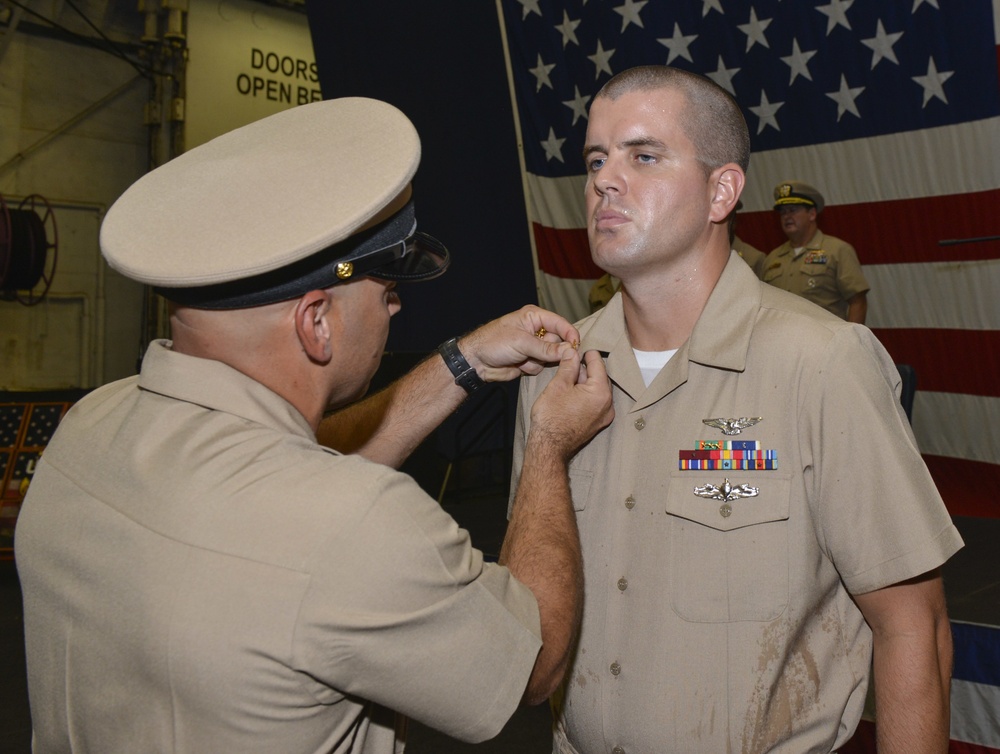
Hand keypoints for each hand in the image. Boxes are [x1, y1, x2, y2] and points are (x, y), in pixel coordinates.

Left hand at [458, 305, 580, 382]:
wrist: (476, 362)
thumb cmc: (493, 343)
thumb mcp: (521, 342)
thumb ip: (546, 348)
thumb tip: (569, 350)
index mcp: (534, 317)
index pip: (560, 324)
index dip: (570, 334)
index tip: (577, 346)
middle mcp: (536, 330)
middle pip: (559, 341)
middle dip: (553, 351)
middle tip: (542, 355)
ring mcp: (533, 346)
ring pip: (552, 356)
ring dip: (540, 360)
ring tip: (524, 358)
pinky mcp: (530, 360)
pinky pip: (542, 366)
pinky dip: (533, 367)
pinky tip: (519, 365)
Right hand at [527, 349, 613, 461]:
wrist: (549, 447)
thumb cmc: (551, 417)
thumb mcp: (558, 385)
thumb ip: (568, 366)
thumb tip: (572, 352)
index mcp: (600, 392)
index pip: (598, 363)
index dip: (586, 353)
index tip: (576, 349)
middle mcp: (608, 404)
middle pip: (600, 377)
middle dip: (586, 368)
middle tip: (569, 363)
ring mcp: (604, 416)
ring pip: (598, 389)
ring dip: (585, 382)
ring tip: (567, 379)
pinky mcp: (598, 423)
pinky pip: (596, 402)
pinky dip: (586, 394)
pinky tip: (571, 393)